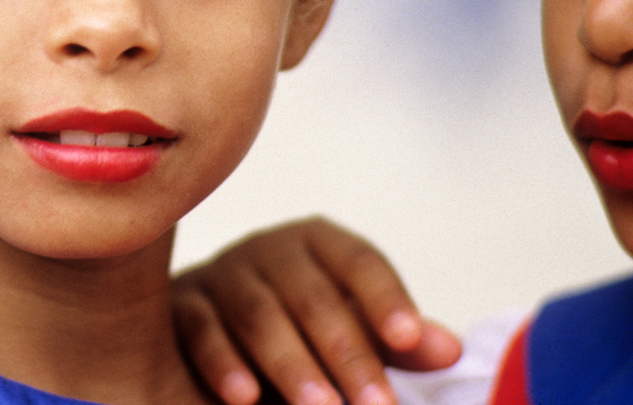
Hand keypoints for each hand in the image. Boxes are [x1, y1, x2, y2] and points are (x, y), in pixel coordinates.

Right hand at [172, 217, 461, 404]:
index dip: (384, 298)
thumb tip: (450, 349)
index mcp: (318, 243)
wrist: (210, 319)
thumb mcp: (350, 327)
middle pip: (311, 296)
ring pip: (257, 313)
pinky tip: (245, 398)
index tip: (410, 340)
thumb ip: (396, 340)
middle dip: (346, 353)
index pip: (358, 261)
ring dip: (289, 364)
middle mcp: (268, 250)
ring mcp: (221, 273)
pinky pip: (199, 330)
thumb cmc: (297, 324)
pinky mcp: (181, 304)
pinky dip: (222, 364)